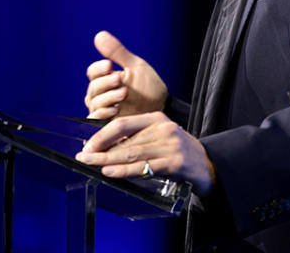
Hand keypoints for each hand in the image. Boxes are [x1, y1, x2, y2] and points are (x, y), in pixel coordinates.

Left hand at [75, 111, 215, 195]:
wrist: (206, 163)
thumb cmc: (177, 150)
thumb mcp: (159, 135)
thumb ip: (137, 137)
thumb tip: (105, 146)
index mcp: (156, 118)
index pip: (123, 124)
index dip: (102, 135)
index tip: (88, 145)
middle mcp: (163, 128)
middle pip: (125, 140)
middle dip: (101, 149)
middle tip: (84, 157)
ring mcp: (169, 145)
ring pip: (131, 153)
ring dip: (108, 160)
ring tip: (93, 164)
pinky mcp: (173, 162)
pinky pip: (143, 167)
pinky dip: (124, 170)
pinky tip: (110, 172)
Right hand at [83, 31, 167, 119]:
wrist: (162, 108)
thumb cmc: (149, 87)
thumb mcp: (135, 66)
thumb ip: (117, 53)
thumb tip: (99, 35)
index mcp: (106, 78)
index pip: (92, 72)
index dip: (99, 68)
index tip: (110, 65)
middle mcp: (101, 94)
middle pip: (93, 87)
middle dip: (106, 82)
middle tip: (120, 78)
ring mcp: (103, 109)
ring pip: (94, 103)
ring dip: (107, 97)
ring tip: (123, 93)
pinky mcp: (106, 124)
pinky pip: (95, 119)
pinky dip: (103, 113)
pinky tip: (115, 109)